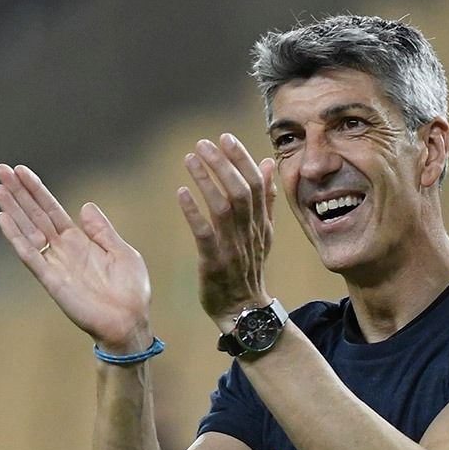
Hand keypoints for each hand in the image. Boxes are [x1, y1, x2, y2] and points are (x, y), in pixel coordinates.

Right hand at [0, 164, 152, 352]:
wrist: (130, 322)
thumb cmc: (131, 291)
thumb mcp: (122, 252)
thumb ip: (102, 230)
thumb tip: (85, 206)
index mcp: (80, 241)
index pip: (52, 210)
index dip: (37, 190)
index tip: (21, 170)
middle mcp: (63, 250)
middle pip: (35, 215)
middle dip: (19, 193)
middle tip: (0, 169)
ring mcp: (55, 264)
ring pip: (28, 231)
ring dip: (13, 210)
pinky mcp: (52, 280)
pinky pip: (31, 255)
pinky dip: (17, 238)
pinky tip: (3, 219)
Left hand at [177, 134, 277, 330]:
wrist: (244, 311)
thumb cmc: (249, 270)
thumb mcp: (263, 233)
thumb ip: (265, 199)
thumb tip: (266, 164)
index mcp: (261, 224)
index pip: (255, 184)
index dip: (241, 159)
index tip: (226, 138)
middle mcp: (249, 233)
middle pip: (240, 191)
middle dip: (222, 163)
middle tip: (204, 143)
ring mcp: (232, 248)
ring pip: (222, 207)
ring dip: (206, 180)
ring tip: (190, 159)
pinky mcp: (213, 263)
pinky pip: (204, 233)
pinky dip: (193, 212)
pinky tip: (181, 193)